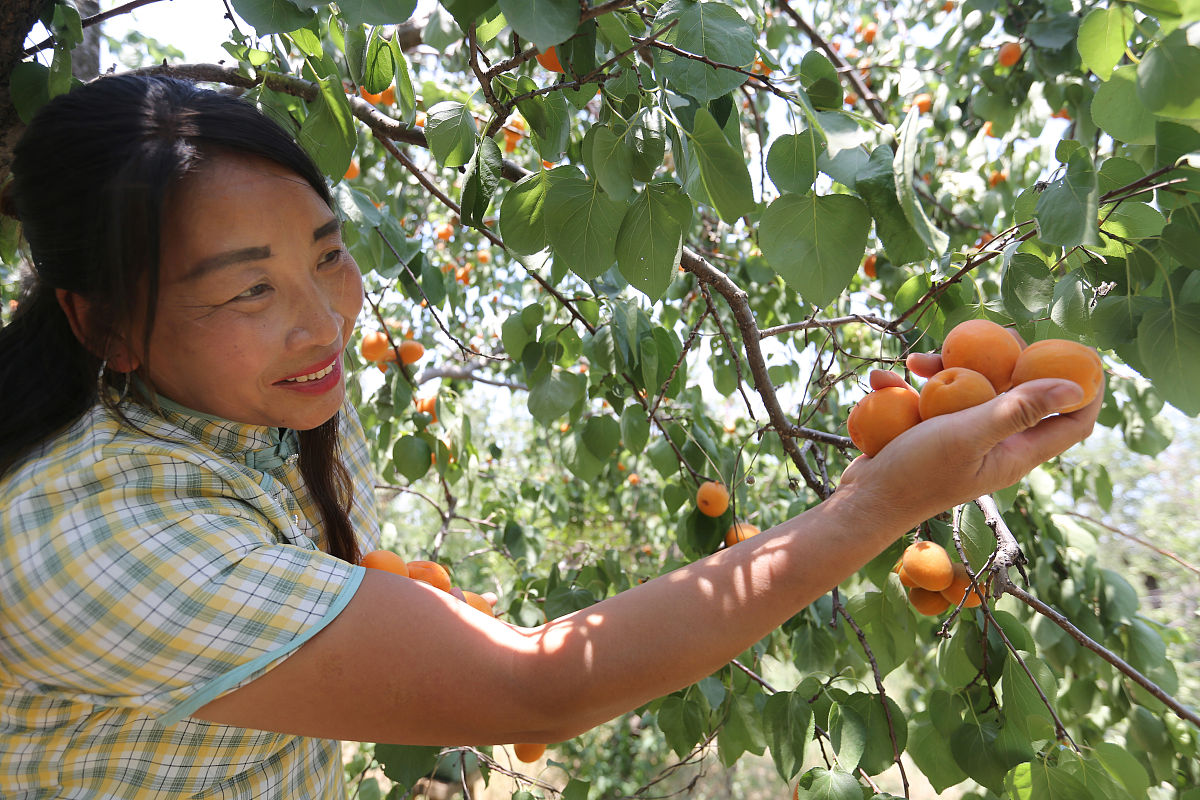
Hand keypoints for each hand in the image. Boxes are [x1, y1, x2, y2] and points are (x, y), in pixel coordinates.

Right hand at [840, 358, 1100, 528]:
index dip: (1086, 390)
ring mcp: (963, 438)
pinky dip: (912, 386)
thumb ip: (1018, 409)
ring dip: (946, 368)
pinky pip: (931, 399)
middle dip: (1006, 361)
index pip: (1073, 423)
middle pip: (1020, 394)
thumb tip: (1076, 387)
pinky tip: (884, 381)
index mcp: (1016, 453)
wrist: (864, 501)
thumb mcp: (969, 434)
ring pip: (971, 390)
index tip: (1083, 354)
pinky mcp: (931, 433)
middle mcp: (996, 445)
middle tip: (991, 339)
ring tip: (917, 361)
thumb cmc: (917, 473)